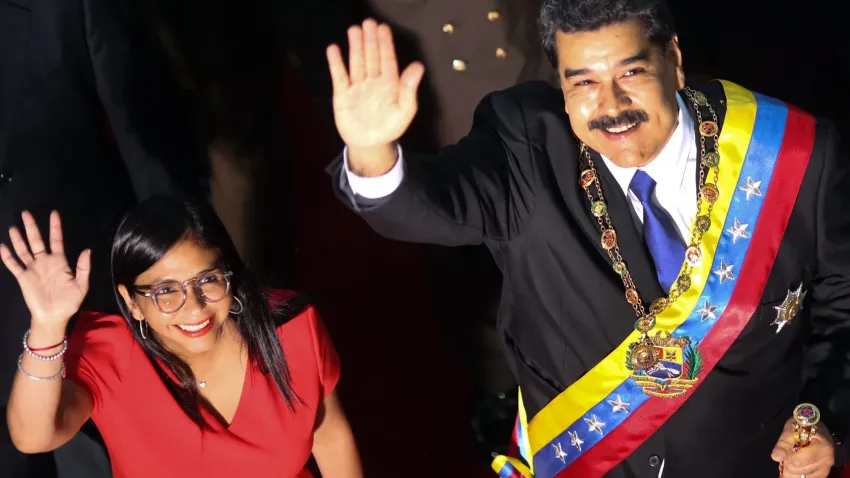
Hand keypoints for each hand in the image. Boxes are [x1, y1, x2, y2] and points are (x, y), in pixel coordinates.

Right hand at [0, 211, 89, 326]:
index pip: (56, 240)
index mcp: (60, 262)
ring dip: (18, 238)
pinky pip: (14, 265)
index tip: (54, 213)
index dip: (55, 227)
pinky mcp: (23, 278)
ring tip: (13, 226)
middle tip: (26, 213)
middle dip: (32, 227)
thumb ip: (84, 268)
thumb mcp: (82, 285)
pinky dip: (8, 256)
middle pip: (37, 241)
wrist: (54, 317)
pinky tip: (3, 246)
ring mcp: (33, 269)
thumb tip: (87, 250)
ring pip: (24, 250)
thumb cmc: (69, 302)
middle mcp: (45, 262)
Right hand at [326, 19, 424, 149]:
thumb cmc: (390, 127)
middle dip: (370, 40)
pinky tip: (334, 49)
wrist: (370, 145)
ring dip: (355, 47)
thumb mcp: (404, 111)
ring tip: (354, 30)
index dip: (385, 44)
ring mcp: (357, 87)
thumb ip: (409, 89)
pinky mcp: (342, 95)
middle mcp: (373, 81)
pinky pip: (339, 77)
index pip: (387, 60)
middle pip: (371, 57)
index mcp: (389, 84)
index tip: (383, 28)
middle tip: (368, 22)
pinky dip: (336, 64)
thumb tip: (418, 66)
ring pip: (356, 63)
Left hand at [772, 417, 834, 477]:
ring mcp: (826, 468)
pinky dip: (800, 473)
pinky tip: (798, 464)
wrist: (815, 426)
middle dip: (789, 463)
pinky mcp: (824, 473)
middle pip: (799, 470)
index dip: (787, 456)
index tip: (787, 448)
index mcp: (822, 447)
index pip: (798, 461)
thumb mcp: (791, 428)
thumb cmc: (803, 425)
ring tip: (794, 456)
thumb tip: (776, 457)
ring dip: (793, 468)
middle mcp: (827, 460)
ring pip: (802, 476)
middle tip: (790, 451)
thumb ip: (783, 443)